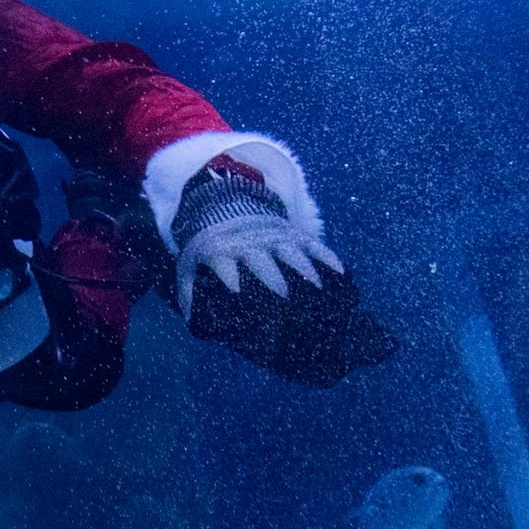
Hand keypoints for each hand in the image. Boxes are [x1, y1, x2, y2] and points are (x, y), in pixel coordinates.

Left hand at [172, 169, 343, 316]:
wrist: (225, 206)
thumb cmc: (210, 246)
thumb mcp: (191, 264)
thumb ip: (188, 293)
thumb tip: (193, 323)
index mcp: (222, 251)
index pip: (225, 265)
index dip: (229, 278)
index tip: (237, 294)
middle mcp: (250, 243)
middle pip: (263, 261)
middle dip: (273, 277)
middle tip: (284, 297)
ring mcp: (274, 236)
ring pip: (291, 251)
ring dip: (304, 268)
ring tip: (318, 290)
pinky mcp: (294, 233)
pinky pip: (314, 244)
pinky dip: (327, 257)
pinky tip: (340, 274)